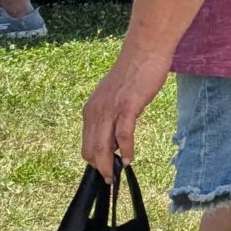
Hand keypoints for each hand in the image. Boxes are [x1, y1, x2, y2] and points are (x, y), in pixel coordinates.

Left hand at [82, 41, 173, 179]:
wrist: (144, 51)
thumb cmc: (133, 73)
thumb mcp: (114, 96)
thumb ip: (110, 114)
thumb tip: (115, 136)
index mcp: (91, 109)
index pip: (86, 142)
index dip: (94, 160)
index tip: (104, 170)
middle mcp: (96, 111)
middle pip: (91, 148)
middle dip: (99, 167)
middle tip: (109, 179)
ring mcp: (111, 109)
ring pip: (103, 145)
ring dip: (109, 164)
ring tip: (116, 174)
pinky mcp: (128, 106)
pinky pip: (123, 135)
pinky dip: (126, 150)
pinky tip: (130, 158)